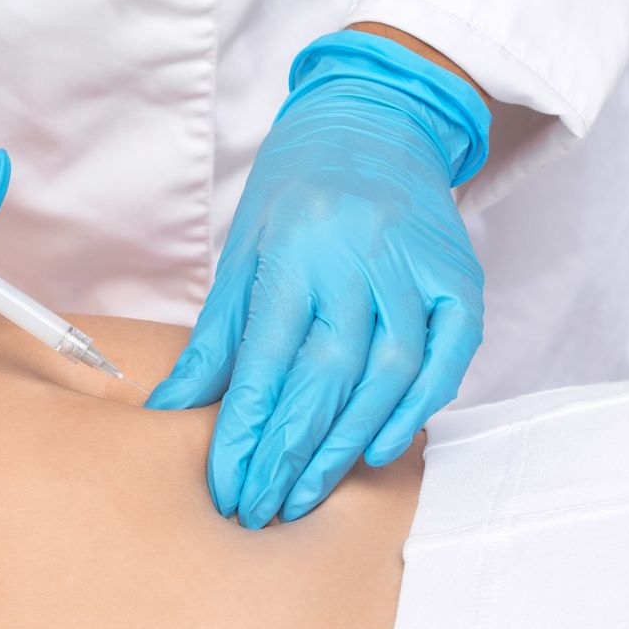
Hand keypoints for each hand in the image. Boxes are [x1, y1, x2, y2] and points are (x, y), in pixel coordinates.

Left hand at [146, 30, 489, 526]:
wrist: (376, 119)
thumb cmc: (297, 192)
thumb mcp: (242, 252)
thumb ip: (216, 338)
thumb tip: (168, 411)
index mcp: (293, 247)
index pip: (266, 359)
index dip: (246, 433)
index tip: (227, 488)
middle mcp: (357, 255)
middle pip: (326, 375)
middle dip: (290, 455)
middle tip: (262, 510)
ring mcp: (415, 265)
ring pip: (388, 373)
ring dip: (347, 443)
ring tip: (309, 495)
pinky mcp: (460, 276)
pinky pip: (446, 356)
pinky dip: (417, 407)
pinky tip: (380, 446)